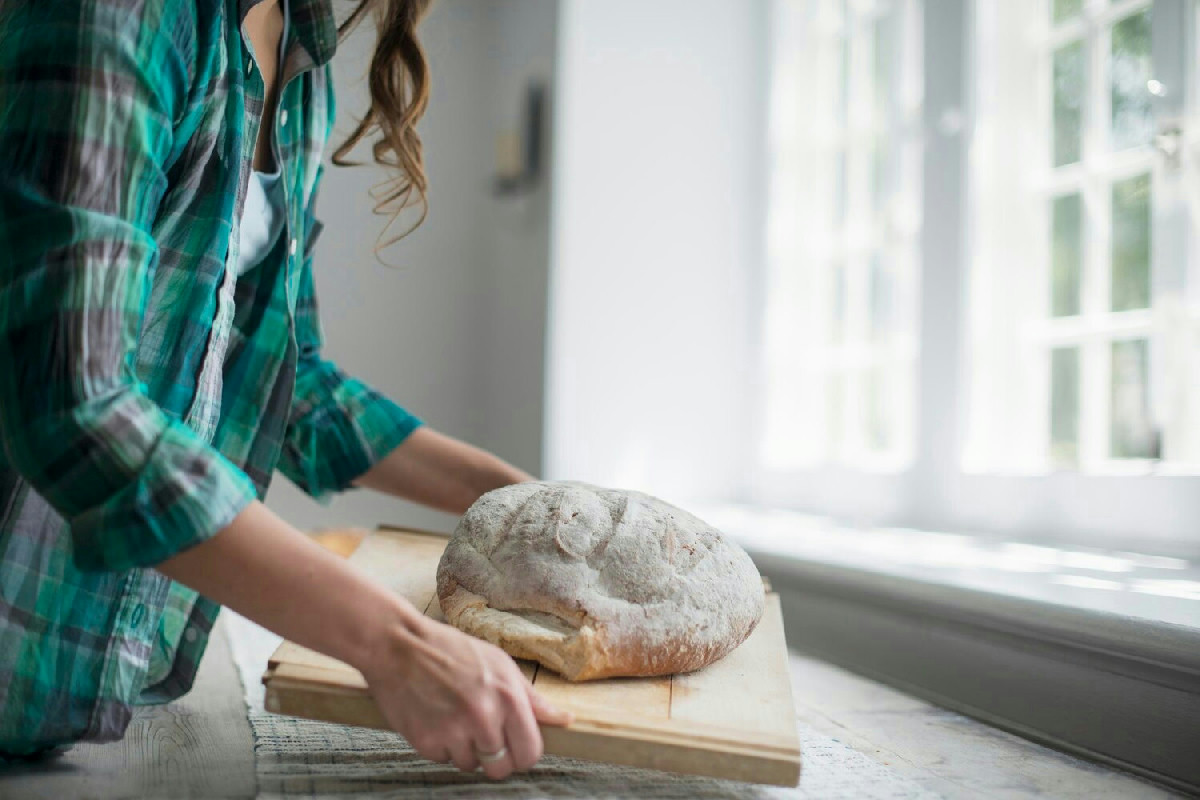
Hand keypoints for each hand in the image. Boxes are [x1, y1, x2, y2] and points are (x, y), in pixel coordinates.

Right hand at [360, 615, 572, 778]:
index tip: (515, 746)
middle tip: (483, 734)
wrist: (398, 645)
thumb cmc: (451, 650)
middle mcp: (483, 717)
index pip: (530, 752)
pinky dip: (441, 746)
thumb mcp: (499, 663)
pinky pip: (443, 759)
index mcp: (507, 697)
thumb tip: (564, 719)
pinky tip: (435, 718)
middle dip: (496, 758)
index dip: (524, 753)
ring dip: (465, 749)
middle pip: (501, 768)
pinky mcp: (425, 741)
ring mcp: (453, 732)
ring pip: (471, 765)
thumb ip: (531, 697)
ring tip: (454, 717)